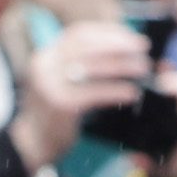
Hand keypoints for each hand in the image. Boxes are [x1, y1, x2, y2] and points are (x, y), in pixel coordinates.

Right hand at [17, 18, 149, 165]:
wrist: (34, 143)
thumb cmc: (56, 111)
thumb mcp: (61, 81)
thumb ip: (80, 65)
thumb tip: (121, 50)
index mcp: (46, 56)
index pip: (78, 33)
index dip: (107, 33)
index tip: (131, 36)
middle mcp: (45, 65)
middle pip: (87, 45)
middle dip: (118, 44)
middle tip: (143, 49)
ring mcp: (50, 84)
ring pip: (92, 66)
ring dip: (122, 65)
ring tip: (142, 69)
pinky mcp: (60, 105)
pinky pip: (95, 92)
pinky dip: (116, 90)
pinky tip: (132, 93)